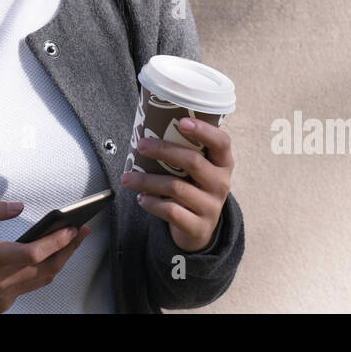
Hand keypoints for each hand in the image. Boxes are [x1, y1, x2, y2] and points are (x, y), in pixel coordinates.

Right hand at [0, 199, 91, 312]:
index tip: (71, 228)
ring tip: (73, 239)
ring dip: (61, 259)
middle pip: (46, 267)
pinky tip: (51, 255)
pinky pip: (32, 285)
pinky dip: (44, 270)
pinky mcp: (5, 303)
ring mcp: (4, 295)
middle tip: (82, 229)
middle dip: (68, 248)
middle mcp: (0, 280)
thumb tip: (18, 206)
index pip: (31, 254)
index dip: (55, 242)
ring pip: (44, 278)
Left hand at [120, 117, 233, 251]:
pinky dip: (152, 203)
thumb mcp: (195, 170)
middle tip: (141, 146)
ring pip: (176, 187)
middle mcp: (222, 183)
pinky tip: (141, 198)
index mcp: (223, 163)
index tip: (182, 122)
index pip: (221, 142)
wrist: (197, 229)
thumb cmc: (191, 187)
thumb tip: (146, 126)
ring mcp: (212, 207)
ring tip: (127, 178)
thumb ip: (182, 151)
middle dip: (163, 151)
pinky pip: (172, 211)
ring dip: (147, 180)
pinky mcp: (198, 227)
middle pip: (193, 162)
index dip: (204, 130)